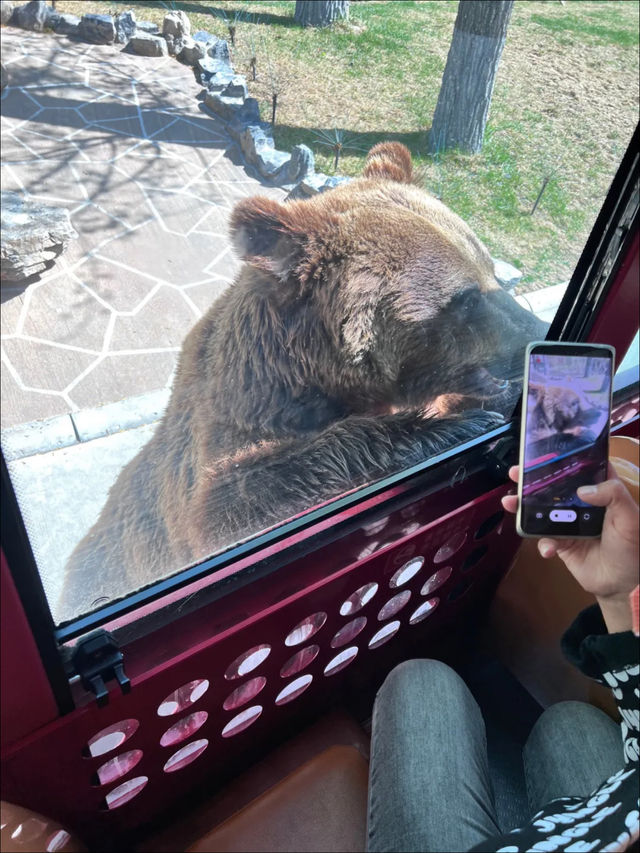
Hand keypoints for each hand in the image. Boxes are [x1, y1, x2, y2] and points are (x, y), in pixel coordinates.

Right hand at [502, 463, 638, 632]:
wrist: (623, 584)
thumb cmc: (632, 547)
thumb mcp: (629, 517)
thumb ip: (613, 494)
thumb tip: (582, 490)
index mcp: (601, 492)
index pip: (580, 470)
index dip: (561, 460)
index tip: (541, 454)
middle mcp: (582, 504)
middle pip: (553, 487)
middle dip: (531, 480)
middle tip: (515, 473)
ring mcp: (568, 523)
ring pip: (542, 510)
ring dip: (523, 506)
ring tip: (510, 502)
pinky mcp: (561, 543)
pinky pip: (544, 539)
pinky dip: (543, 543)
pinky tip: (548, 548)